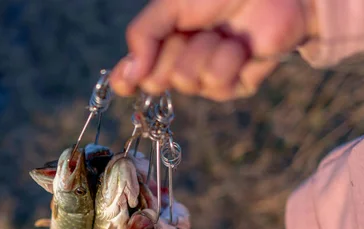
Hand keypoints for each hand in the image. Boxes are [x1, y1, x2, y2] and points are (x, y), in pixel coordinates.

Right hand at [110, 0, 317, 100]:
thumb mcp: (172, 5)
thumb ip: (143, 34)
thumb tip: (126, 74)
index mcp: (164, 44)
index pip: (137, 71)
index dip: (127, 78)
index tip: (124, 83)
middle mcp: (183, 64)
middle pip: (157, 81)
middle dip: (171, 53)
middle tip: (191, 32)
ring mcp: (208, 78)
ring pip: (186, 81)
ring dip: (204, 50)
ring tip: (222, 32)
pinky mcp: (236, 86)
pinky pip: (217, 84)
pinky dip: (228, 58)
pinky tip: (239, 45)